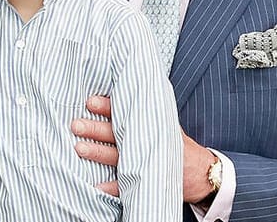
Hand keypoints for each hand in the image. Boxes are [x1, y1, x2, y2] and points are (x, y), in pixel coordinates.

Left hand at [73, 95, 217, 201]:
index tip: (90, 101)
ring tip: (79, 148)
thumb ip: (148, 110)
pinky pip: (125, 186)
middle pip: (116, 134)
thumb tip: (129, 89)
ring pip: (117, 157)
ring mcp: (144, 162)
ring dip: (98, 153)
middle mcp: (144, 142)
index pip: (125, 113)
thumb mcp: (167, 123)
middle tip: (76, 123)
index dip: (108, 107)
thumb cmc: (178, 145)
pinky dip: (111, 187)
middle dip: (95, 128)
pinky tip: (96, 186)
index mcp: (148, 126)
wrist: (200, 171)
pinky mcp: (146, 181)